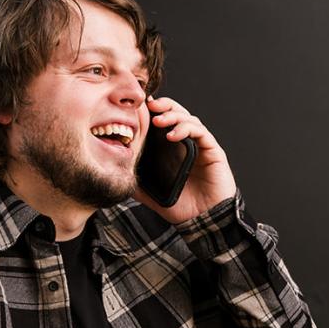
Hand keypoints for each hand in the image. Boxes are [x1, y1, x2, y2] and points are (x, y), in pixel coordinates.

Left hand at [134, 96, 237, 223]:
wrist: (203, 222)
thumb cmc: (182, 207)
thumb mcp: (151, 193)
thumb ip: (136, 182)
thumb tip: (115, 175)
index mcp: (175, 149)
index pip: (165, 122)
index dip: (154, 111)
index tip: (138, 108)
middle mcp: (189, 144)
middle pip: (178, 113)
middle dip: (164, 106)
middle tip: (150, 105)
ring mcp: (202, 147)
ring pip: (189, 119)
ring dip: (173, 116)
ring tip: (159, 121)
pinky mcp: (213, 152)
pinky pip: (201, 133)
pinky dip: (186, 129)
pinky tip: (172, 135)